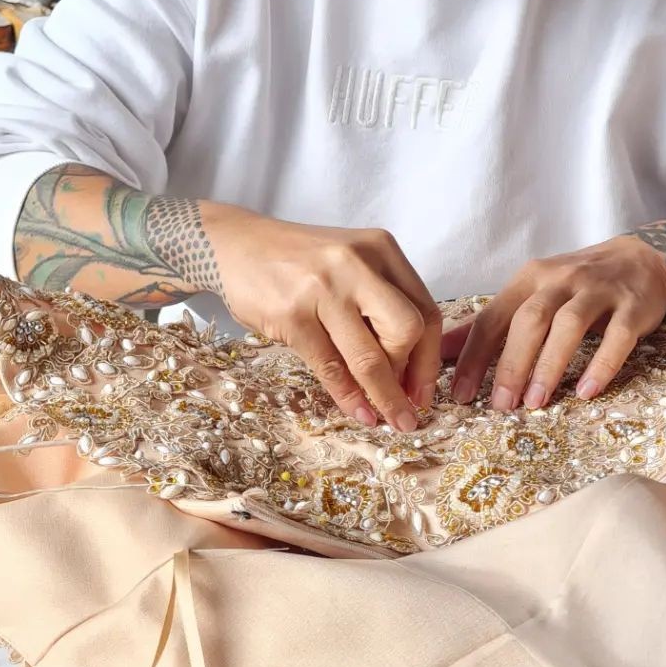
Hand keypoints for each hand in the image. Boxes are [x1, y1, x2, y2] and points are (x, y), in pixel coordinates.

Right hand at [202, 204, 440, 431]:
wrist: (234, 245)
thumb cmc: (298, 261)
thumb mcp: (350, 264)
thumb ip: (380, 302)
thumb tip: (408, 373)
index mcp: (381, 249)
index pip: (426, 310)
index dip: (431, 359)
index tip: (425, 391)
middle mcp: (357, 263)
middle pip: (409, 330)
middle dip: (412, 374)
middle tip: (406, 402)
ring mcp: (324, 289)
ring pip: (370, 356)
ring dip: (386, 397)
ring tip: (391, 422)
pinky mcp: (292, 315)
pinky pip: (330, 367)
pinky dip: (348, 397)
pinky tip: (358, 412)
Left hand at [447, 236, 665, 410]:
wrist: (640, 259)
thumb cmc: (576, 284)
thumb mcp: (531, 293)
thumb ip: (492, 322)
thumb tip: (443, 351)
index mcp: (529, 279)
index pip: (494, 317)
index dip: (474, 355)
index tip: (460, 394)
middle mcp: (560, 280)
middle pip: (530, 320)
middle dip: (511, 363)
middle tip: (500, 405)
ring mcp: (598, 291)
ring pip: (569, 325)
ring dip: (549, 365)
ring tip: (535, 402)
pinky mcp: (632, 306)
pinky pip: (617, 337)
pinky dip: (601, 365)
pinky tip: (587, 392)